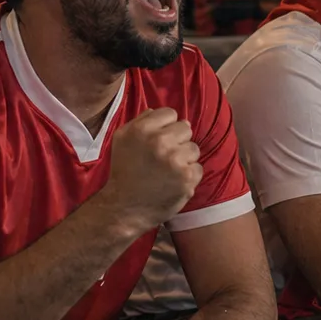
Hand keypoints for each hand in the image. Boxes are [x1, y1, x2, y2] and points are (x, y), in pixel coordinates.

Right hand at [97, 108, 201, 231]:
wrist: (124, 207)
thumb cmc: (123, 171)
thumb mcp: (122, 139)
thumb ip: (140, 121)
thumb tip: (158, 112)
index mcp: (143, 130)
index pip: (171, 114)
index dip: (166, 127)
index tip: (158, 141)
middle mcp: (160, 142)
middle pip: (185, 128)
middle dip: (177, 141)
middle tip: (163, 157)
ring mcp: (175, 161)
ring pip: (194, 149)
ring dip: (184, 159)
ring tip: (168, 171)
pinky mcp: (187, 178)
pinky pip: (198, 168)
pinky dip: (189, 176)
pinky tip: (173, 182)